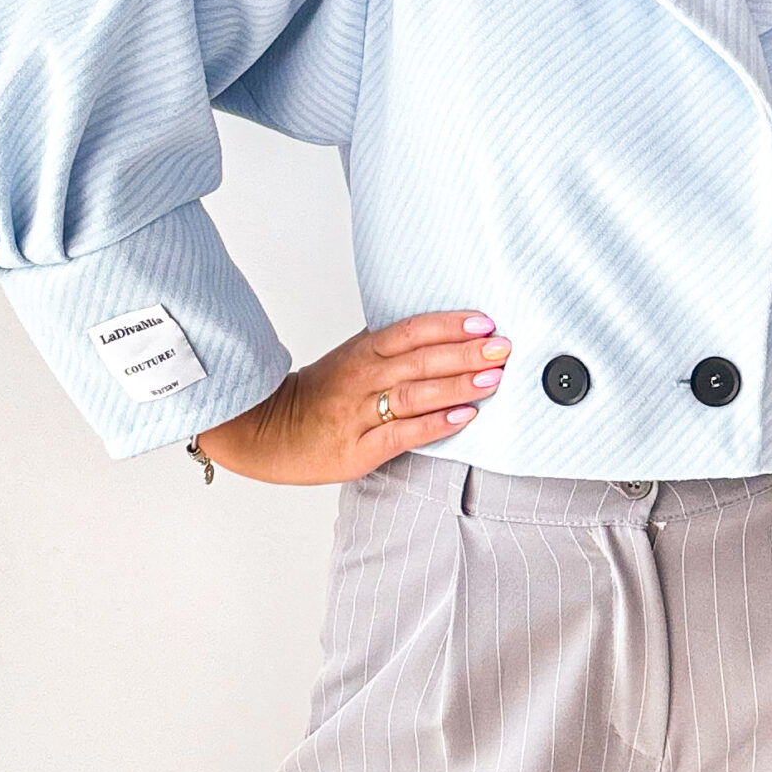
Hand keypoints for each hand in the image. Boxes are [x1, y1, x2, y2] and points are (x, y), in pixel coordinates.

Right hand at [193, 310, 512, 483]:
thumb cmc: (316, 394)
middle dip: (466, 353)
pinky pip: (403, 435)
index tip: (484, 322)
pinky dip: (435, 425)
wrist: (268, 432)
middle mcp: (362, 379)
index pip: (411, 331)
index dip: (448, 325)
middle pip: (421, 360)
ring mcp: (360, 415)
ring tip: (492, 379)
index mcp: (362, 352)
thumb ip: (386, 343)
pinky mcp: (360, 450)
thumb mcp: (348, 357)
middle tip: (503, 349)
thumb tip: (434, 326)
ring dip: (459, 385)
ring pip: (416, 395)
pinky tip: (463, 417)